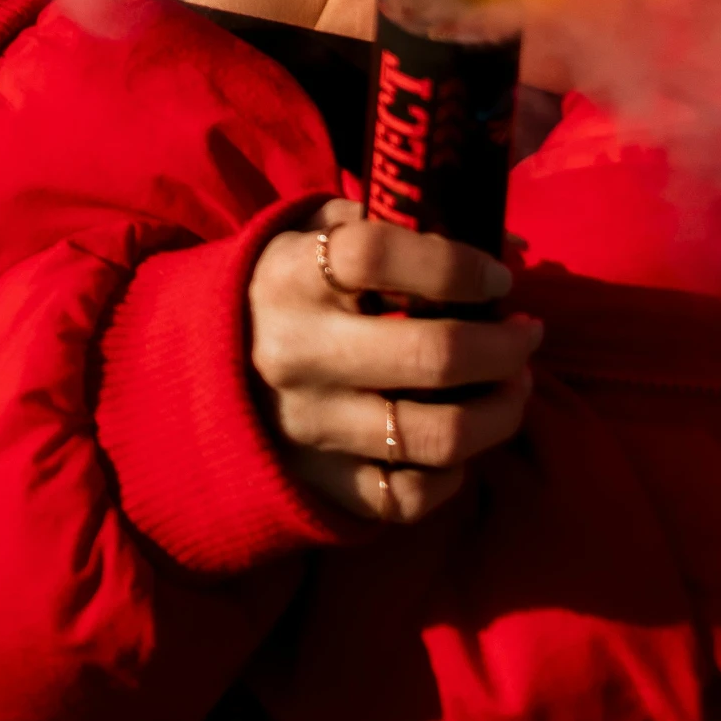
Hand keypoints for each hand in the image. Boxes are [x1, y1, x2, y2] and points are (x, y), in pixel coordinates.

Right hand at [248, 199, 542, 524]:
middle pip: (432, 357)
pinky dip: (453, 473)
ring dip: (500, 412)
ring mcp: (309, 429)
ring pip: (436, 436)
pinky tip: (463, 443)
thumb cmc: (283, 287)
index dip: (456, 265)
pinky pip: (409, 497)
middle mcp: (298, 354)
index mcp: (293, 276)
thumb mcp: (312, 232)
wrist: (193, 372)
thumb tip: (490, 237)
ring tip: (516, 386)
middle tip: (528, 335)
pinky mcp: (317, 487)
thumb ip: (388, 223)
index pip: (380, 257)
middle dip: (505, 347)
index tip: (497, 279)